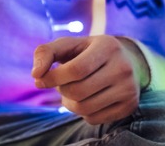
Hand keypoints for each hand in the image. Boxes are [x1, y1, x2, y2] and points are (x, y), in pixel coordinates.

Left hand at [32, 35, 149, 124]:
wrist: (125, 62)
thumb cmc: (88, 53)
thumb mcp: (69, 45)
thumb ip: (46, 52)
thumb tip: (36, 75)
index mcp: (108, 46)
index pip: (76, 70)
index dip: (53, 78)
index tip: (41, 79)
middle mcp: (122, 67)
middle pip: (78, 91)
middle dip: (62, 90)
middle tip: (63, 84)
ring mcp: (128, 88)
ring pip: (84, 108)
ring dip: (69, 104)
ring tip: (72, 92)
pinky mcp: (129, 106)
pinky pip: (94, 119)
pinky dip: (83, 112)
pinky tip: (88, 99)